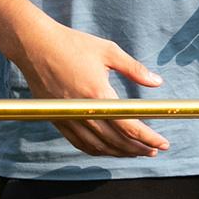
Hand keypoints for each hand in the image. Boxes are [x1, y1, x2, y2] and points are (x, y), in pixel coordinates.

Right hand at [14, 21, 168, 156]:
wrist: (35, 46)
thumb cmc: (72, 45)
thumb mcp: (109, 51)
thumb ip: (134, 69)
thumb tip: (157, 82)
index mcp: (99, 94)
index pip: (130, 126)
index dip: (149, 138)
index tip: (163, 143)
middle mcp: (84, 111)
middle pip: (117, 142)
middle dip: (139, 149)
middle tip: (154, 150)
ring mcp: (69, 118)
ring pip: (99, 147)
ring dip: (120, 153)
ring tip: (136, 152)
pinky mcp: (58, 120)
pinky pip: (81, 144)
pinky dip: (98, 150)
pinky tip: (109, 149)